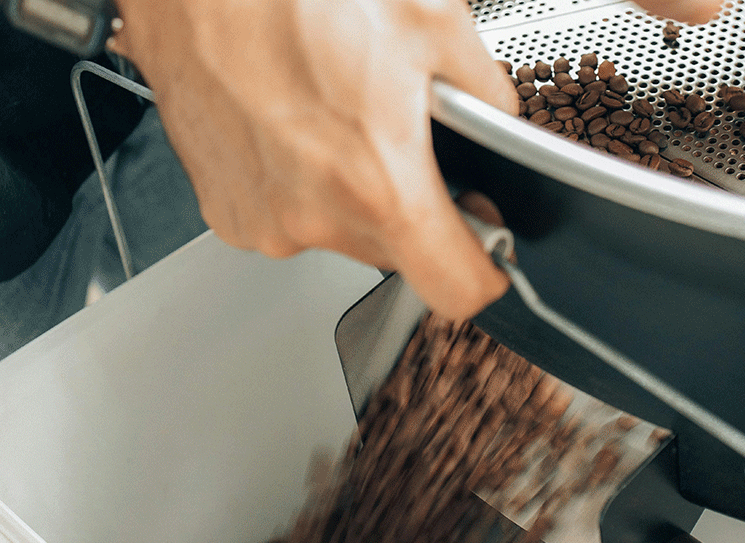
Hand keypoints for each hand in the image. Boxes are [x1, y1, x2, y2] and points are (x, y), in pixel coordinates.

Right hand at [109, 0, 516, 319]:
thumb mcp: (429, 17)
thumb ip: (482, 87)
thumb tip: (494, 114)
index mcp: (379, 184)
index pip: (456, 289)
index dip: (483, 273)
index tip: (485, 256)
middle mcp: (317, 218)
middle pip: (398, 252)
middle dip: (411, 204)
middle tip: (397, 135)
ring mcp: (265, 220)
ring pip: (342, 231)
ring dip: (352, 191)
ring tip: (335, 114)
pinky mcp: (226, 210)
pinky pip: (289, 216)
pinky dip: (300, 183)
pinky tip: (292, 123)